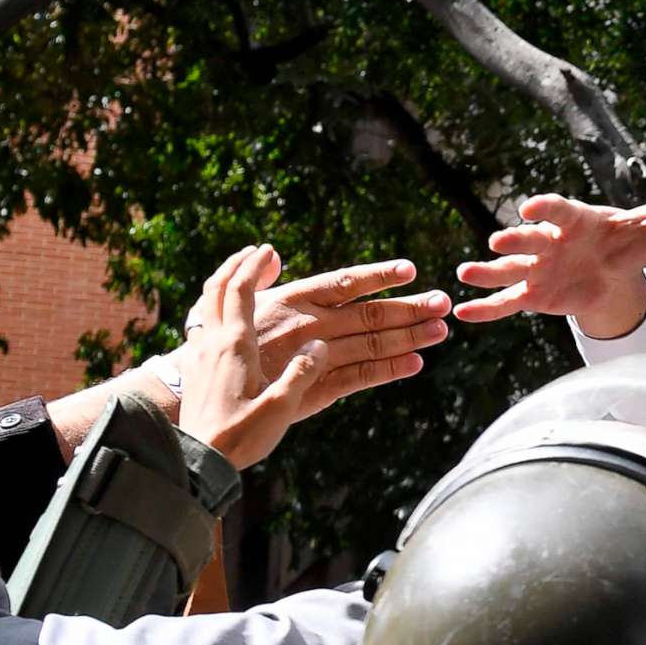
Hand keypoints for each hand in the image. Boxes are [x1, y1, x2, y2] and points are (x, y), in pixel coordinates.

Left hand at [176, 245, 326, 469]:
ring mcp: (201, 354)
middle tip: (256, 252)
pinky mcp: (197, 369)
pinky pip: (204, 324)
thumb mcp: (279, 410)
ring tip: (241, 276)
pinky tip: (229, 318)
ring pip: (207, 304)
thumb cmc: (239, 439)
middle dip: (237, 265)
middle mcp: (213, 342)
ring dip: (224, 283)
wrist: (196, 460)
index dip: (254, 266)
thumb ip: (301, 375)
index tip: (270, 250)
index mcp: (234, 346)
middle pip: (218, 288)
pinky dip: (217, 308)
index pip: (240, 290)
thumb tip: (321, 346)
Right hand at [187, 256, 448, 415]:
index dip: (379, 276)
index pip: (344, 282)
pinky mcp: (314, 390)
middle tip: (443, 302)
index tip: (410, 269)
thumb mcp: (240, 302)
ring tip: (440, 330)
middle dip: (410, 307)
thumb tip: (273, 255)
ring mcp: (314, 358)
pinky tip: (415, 363)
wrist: (202, 386)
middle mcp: (309, 325)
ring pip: (371, 344)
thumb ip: (265, 281)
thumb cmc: (221, 340)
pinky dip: (388, 371)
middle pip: (370, 313)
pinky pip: (359, 379)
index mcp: (294, 299)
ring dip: (409, 337)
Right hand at [451, 174, 645, 335]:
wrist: (614, 274)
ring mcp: (538, 268)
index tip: (532, 206)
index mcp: (577, 220)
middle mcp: (551, 241)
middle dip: (516, 239)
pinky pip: (507, 302)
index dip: (547, 208)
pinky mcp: (534, 294)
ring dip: (489, 272)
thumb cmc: (629, 243)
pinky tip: (463, 312)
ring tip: (464, 274)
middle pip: (531, 239)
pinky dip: (487, 308)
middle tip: (498, 239)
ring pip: (511, 269)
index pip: (560, 210)